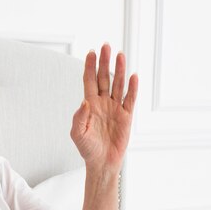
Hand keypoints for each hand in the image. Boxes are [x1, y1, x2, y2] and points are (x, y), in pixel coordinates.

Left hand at [70, 44, 137, 171]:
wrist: (102, 163)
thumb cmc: (88, 149)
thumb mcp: (77, 134)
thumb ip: (79, 117)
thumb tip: (85, 101)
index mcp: (89, 105)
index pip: (89, 81)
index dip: (90, 67)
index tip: (91, 53)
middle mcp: (103, 103)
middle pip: (104, 78)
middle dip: (104, 62)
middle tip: (106, 46)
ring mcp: (115, 108)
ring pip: (118, 85)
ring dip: (119, 70)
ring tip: (120, 55)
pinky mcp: (126, 116)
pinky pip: (130, 99)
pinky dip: (132, 88)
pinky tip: (133, 76)